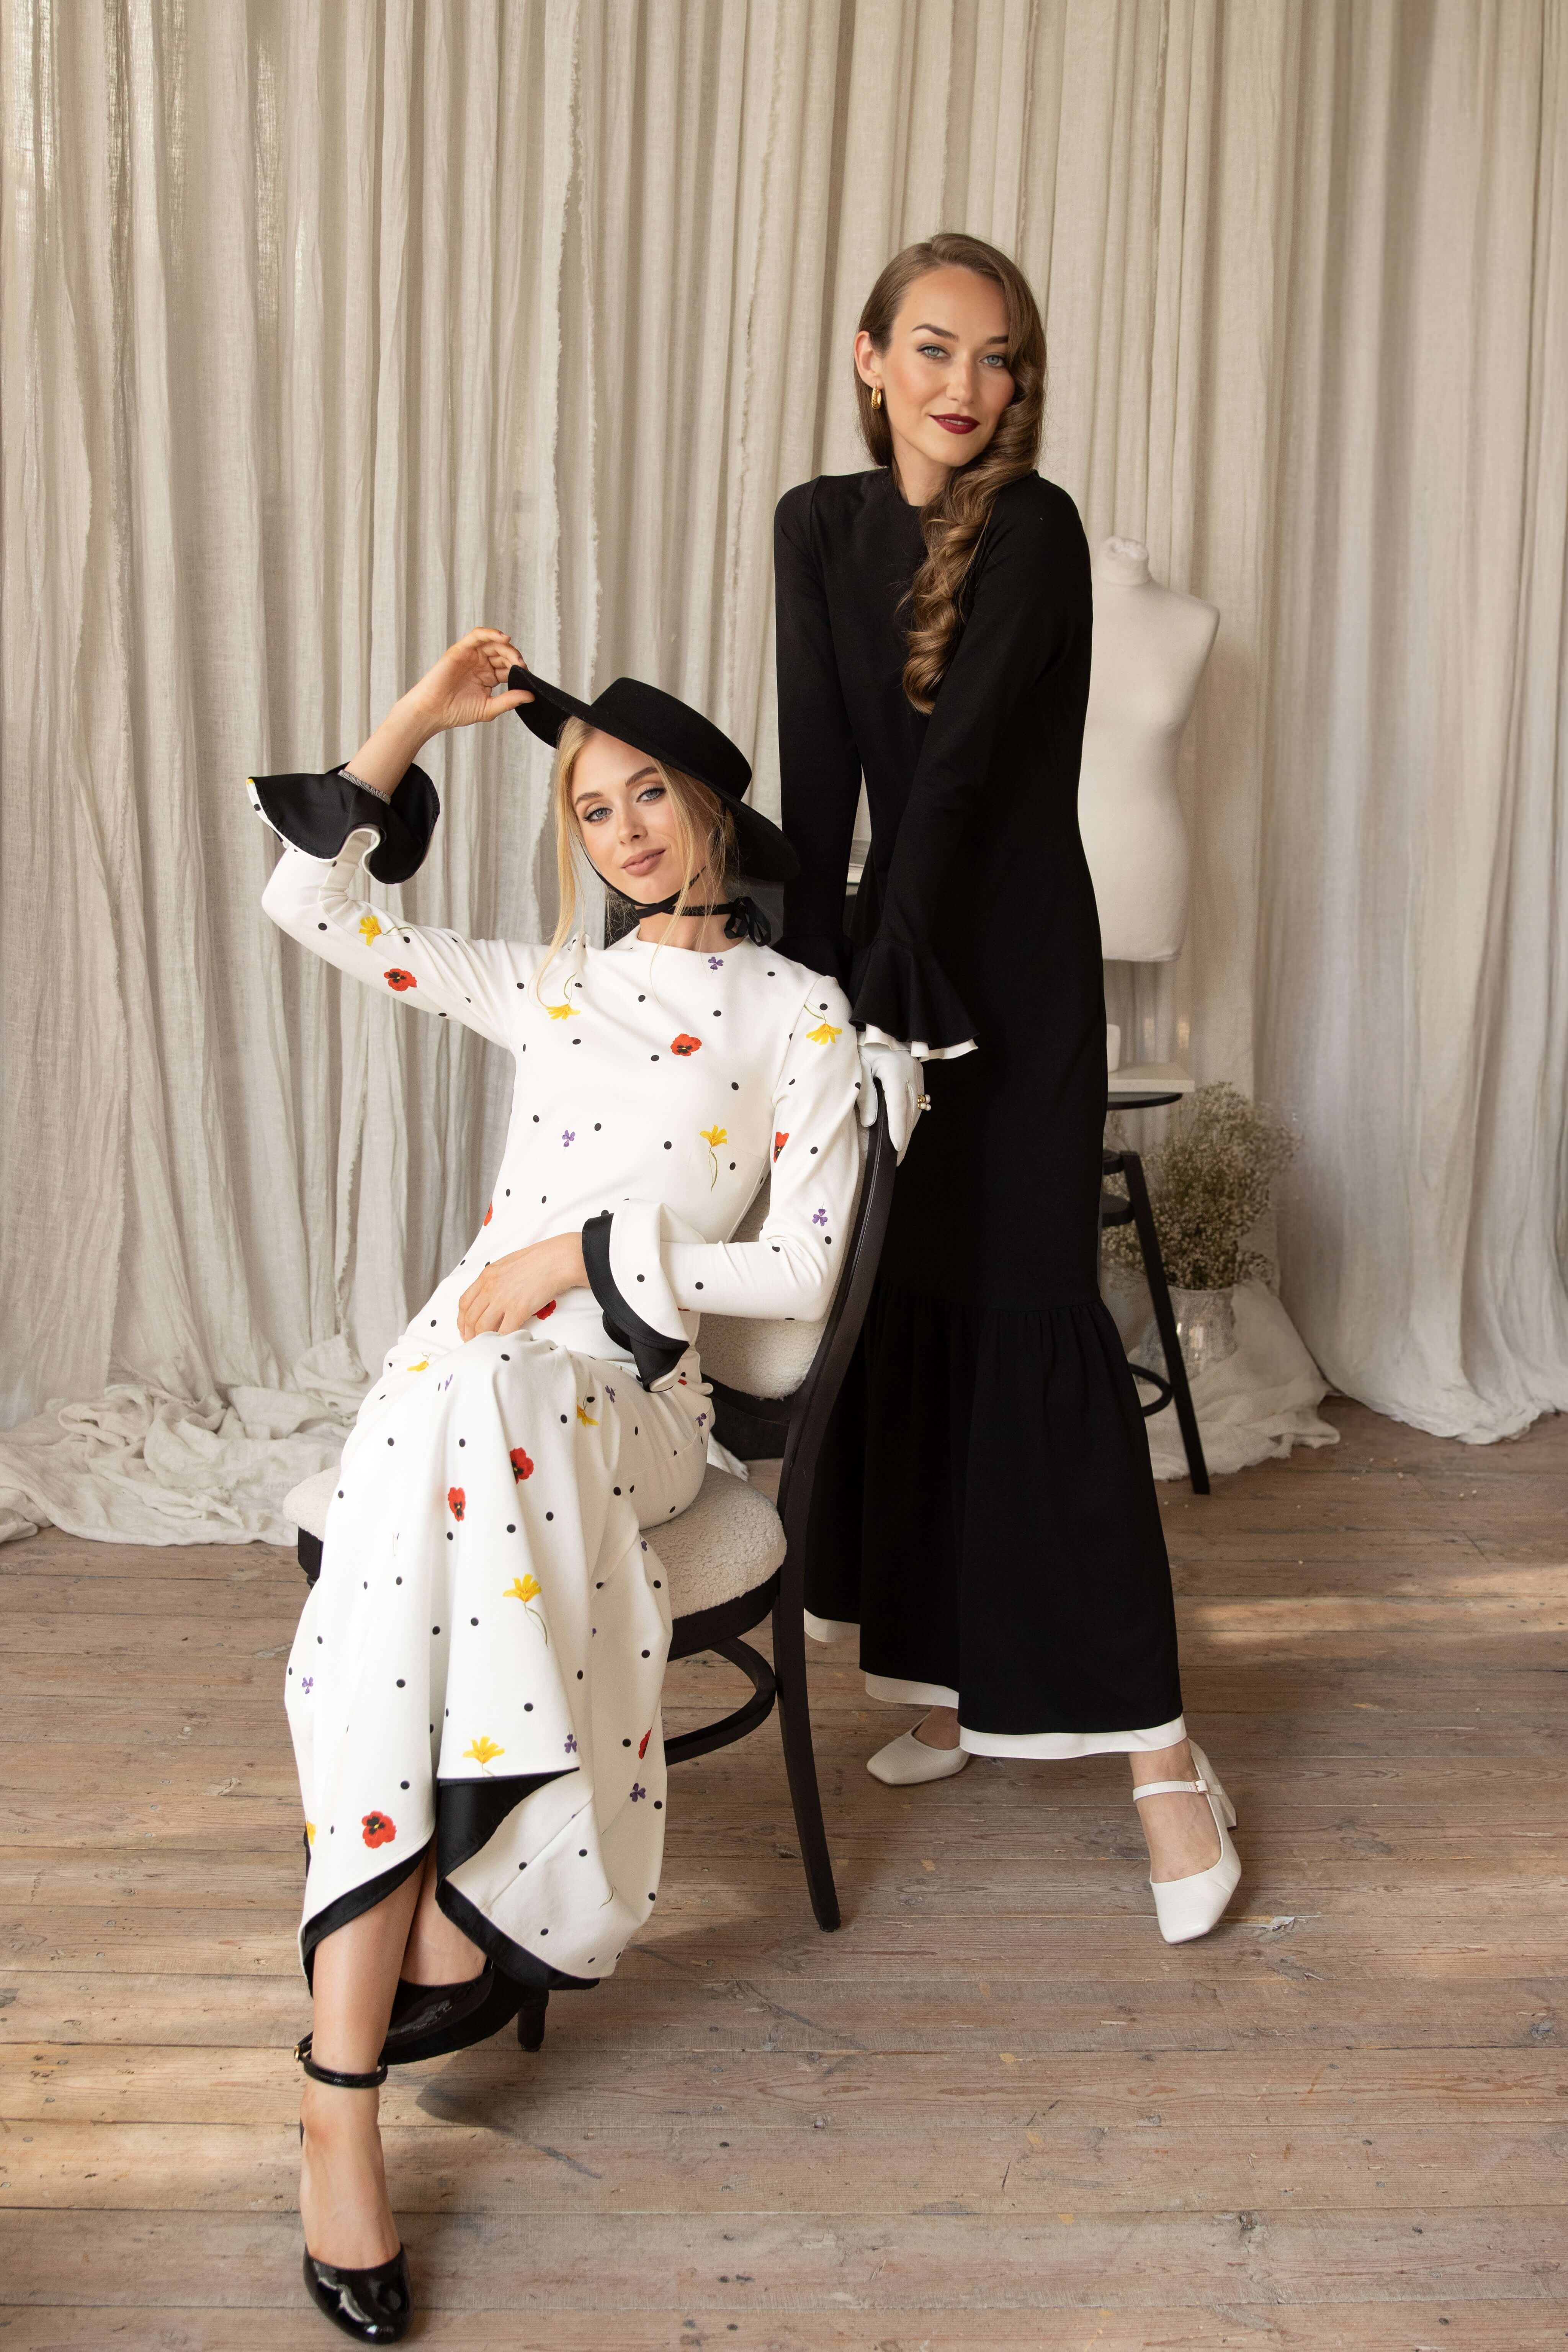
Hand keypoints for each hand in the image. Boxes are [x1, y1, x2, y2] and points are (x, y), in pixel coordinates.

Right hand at [407, 626, 532, 733]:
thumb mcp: (489, 708)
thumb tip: (531, 696)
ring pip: (493, 643)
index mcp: (488, 677)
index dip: (519, 670)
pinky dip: (491, 633)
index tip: (528, 678)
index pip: (508, 668)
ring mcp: (471, 656)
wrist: (432, 711)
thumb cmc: (455, 711)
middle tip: (523, 667)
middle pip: (503, 653)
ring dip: (507, 648)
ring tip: (516, 659)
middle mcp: (481, 664)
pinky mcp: (461, 649)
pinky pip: (478, 635)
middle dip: (515, 658)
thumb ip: (509, 700)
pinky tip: (504, 638)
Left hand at [457, 1232, 586, 1340]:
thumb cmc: (540, 1259)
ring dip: (481, 1340)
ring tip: (486, 1347)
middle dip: (468, 1334)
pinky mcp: (518, 1310)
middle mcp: (490, 1288)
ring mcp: (503, 1299)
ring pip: (482, 1327)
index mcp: (487, 1275)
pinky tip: (504, 1344)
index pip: (464, 1302)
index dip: (461, 1320)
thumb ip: (497, 1278)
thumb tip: (494, 1294)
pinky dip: (502, 1340)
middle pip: (470, 1317)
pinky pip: (504, 1331)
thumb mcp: (509, 1264)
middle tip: (472, 1343)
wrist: (559, 1259)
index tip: (464, 1329)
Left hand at [858, 1037, 924, 1162]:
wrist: (882, 1023)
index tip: (896, 1149)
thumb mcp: (860, 1066)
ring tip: (900, 1148)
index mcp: (896, 1073)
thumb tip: (870, 1122)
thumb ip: (865, 1094)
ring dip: (908, 1129)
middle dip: (904, 1136)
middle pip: (910, 1112)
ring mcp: (917, 1075)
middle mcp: (911, 1076)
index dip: (897, 1130)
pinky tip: (905, 1128)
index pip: (897, 1108)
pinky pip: (917, 1101)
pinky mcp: (918, 1075)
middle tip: (897, 1158)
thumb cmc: (866, 1044)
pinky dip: (911, 1117)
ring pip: (916, 1108)